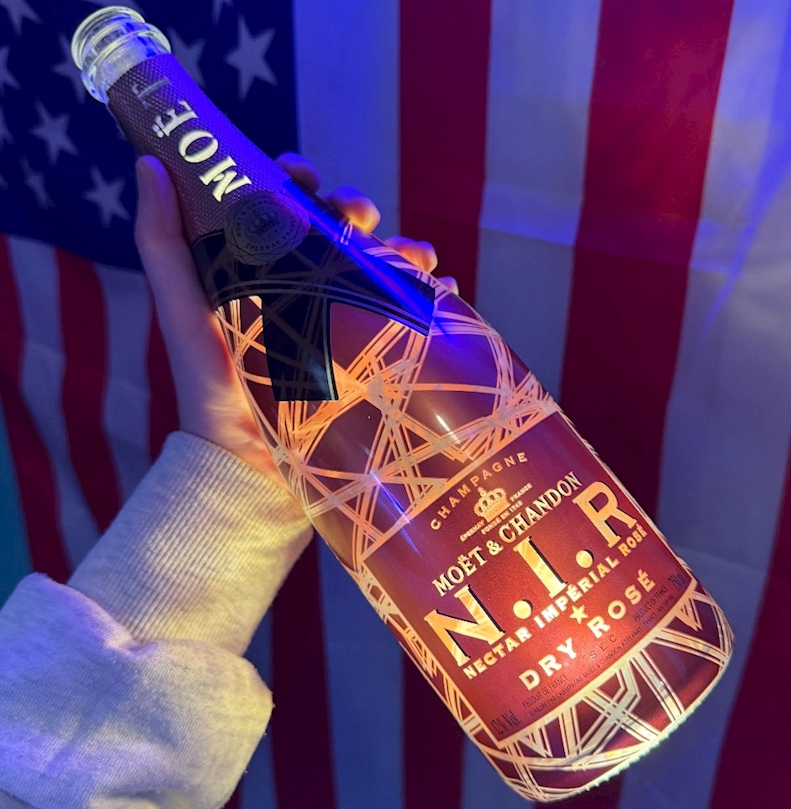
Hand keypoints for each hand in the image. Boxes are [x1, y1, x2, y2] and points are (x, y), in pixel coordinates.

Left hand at [134, 152, 452, 483]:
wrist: (252, 466)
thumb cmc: (212, 388)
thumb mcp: (182, 311)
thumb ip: (162, 245)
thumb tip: (149, 162)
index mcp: (264, 275)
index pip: (284, 214)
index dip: (296, 183)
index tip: (304, 175)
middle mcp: (307, 294)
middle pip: (340, 233)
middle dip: (357, 210)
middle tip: (362, 215)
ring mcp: (345, 327)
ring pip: (384, 268)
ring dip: (406, 249)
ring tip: (418, 255)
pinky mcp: (376, 360)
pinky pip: (415, 319)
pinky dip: (435, 299)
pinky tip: (444, 290)